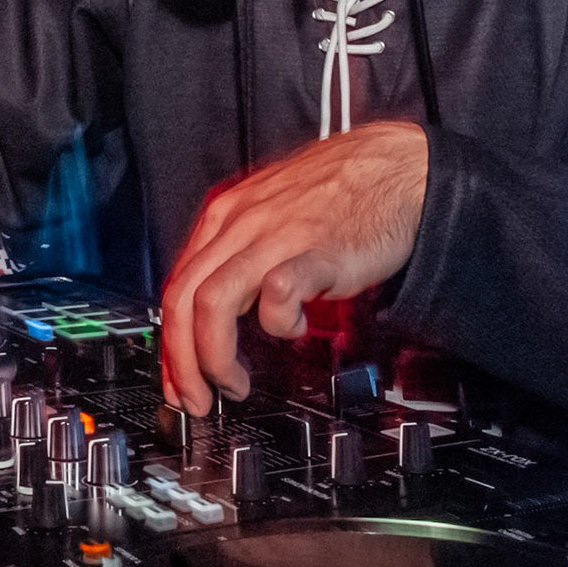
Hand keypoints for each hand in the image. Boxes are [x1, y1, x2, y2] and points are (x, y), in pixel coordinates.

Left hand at [160, 121, 428, 414]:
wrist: (396, 168)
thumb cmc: (338, 195)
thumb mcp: (269, 217)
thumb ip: (238, 256)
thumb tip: (213, 310)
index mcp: (224, 217)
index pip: (174, 286)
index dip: (170, 343)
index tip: (178, 378)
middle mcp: (240, 225)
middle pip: (183, 300)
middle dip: (181, 361)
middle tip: (196, 398)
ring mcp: (275, 237)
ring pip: (213, 303)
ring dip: (214, 356)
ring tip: (232, 384)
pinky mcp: (317, 252)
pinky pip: (277, 293)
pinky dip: (277, 324)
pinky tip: (294, 330)